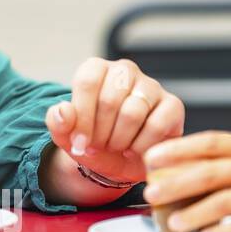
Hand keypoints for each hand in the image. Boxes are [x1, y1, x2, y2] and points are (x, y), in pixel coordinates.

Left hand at [45, 57, 184, 185]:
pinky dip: (141, 145)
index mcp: (96, 69)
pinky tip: (134, 150)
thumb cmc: (93, 142)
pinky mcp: (173, 105)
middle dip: (99, 132)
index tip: (79, 143)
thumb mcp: (68, 137)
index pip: (87, 82)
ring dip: (119, 140)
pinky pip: (157, 125)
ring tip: (115, 147)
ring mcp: (151, 86)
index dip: (82, 117)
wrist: (120, 162)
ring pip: (132, 113)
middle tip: (97, 147)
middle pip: (109, 99)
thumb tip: (62, 111)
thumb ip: (57, 122)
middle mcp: (125, 71)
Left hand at [142, 130, 230, 231]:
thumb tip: (189, 147)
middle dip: (177, 183)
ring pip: (227, 201)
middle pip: (213, 172)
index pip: (212, 143)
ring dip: (195, 212)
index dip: (179, 148)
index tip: (151, 157)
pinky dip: (224, 230)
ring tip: (173, 222)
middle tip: (150, 193)